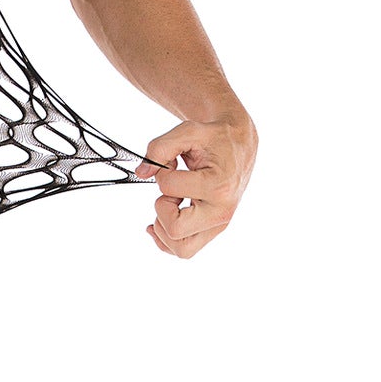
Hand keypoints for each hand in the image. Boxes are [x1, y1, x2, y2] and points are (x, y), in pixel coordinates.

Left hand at [132, 115, 256, 256]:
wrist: (239, 145)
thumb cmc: (214, 139)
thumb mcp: (188, 131)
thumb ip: (160, 148)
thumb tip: (141, 173)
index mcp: (218, 186)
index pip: (169, 189)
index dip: (161, 173)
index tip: (172, 164)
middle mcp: (221, 211)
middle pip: (174, 230)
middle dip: (161, 208)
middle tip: (171, 193)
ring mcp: (218, 224)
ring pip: (180, 249)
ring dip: (163, 226)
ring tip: (172, 204)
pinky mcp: (213, 230)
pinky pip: (184, 250)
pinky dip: (166, 240)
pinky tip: (160, 222)